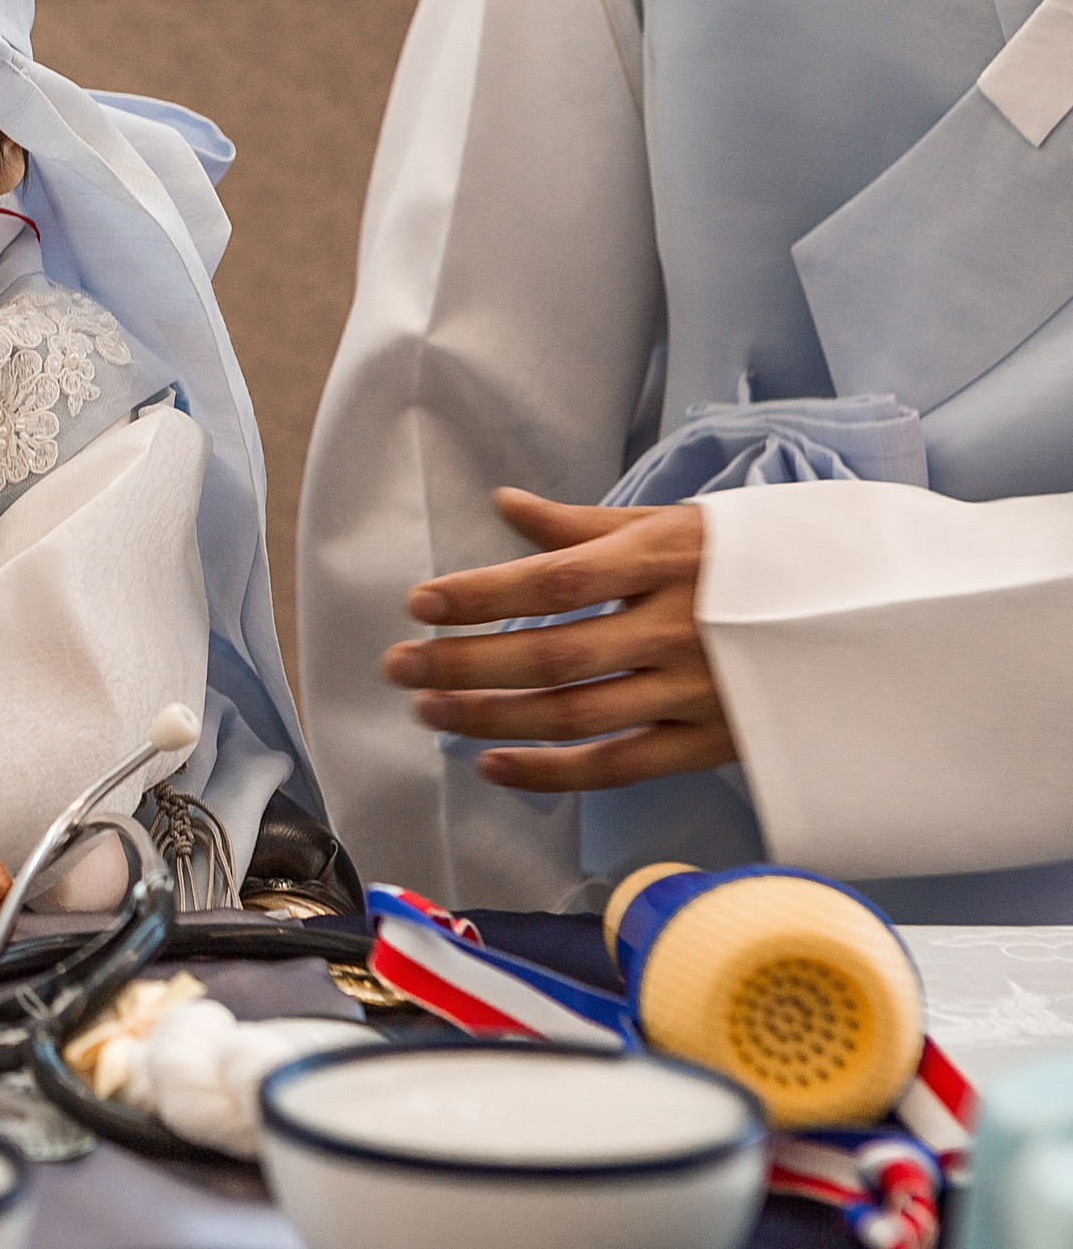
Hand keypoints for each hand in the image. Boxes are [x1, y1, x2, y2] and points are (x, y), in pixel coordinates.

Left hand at [384, 488, 735, 792]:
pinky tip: (490, 764)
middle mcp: (679, 625)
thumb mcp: (679, 523)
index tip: (418, 603)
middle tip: (398, 666)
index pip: (555, 578)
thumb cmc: (758, 559)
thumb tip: (503, 503)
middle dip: (463, 663)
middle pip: (551, 654)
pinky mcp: (713, 742)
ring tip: (428, 710)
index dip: (480, 594)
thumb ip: (584, 525)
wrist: (877, 615)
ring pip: (574, 714)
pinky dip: (549, 772)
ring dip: (489, 716)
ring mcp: (697, 689)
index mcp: (667, 558)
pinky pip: (619, 767)